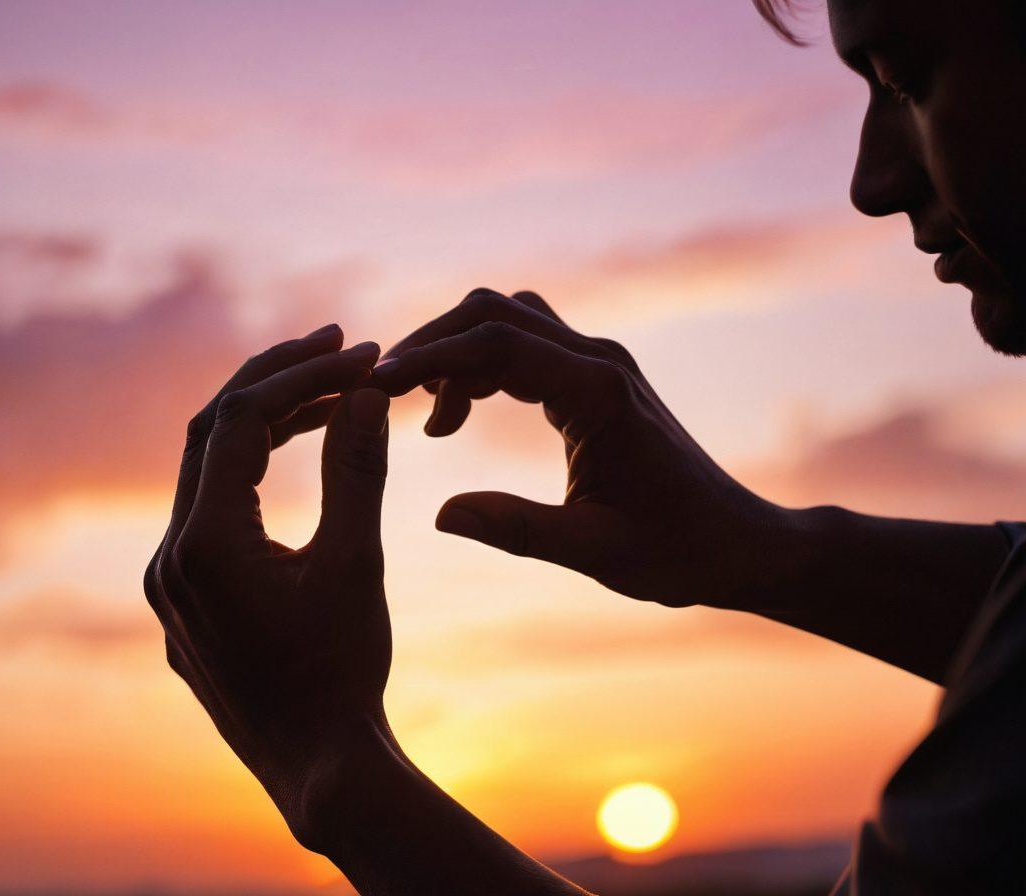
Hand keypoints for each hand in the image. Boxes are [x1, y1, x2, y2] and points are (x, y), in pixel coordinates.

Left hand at [144, 326, 395, 845]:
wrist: (320, 768)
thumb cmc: (343, 671)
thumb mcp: (356, 564)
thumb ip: (357, 471)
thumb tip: (366, 391)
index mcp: (202, 546)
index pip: (241, 422)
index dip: (303, 376)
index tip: (361, 355)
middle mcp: (168, 559)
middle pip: (210, 434)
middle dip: (276, 382)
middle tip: (339, 346)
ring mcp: (169, 584)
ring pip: (207, 472)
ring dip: (266, 426)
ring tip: (332, 394)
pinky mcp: (184, 602)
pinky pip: (209, 513)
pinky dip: (252, 473)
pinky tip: (295, 453)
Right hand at [372, 289, 786, 610]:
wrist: (736, 542)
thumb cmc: (677, 552)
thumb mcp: (596, 552)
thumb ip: (519, 530)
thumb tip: (440, 514)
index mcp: (599, 395)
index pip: (498, 346)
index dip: (431, 358)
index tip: (378, 387)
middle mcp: (600, 362)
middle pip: (496, 313)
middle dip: (434, 343)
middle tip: (387, 394)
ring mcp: (600, 364)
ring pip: (509, 322)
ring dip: (458, 353)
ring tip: (431, 421)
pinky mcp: (597, 380)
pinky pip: (526, 348)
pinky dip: (482, 368)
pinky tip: (460, 416)